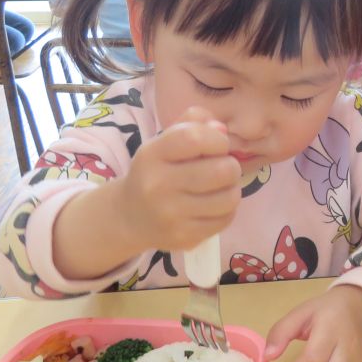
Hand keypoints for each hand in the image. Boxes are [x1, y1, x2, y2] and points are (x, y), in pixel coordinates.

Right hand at [117, 107, 240, 250]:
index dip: (218, 140)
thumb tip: (221, 129)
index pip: (195, 138)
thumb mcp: (165, 141)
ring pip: (229, 198)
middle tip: (223, 168)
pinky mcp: (184, 237)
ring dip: (232, 189)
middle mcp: (157, 185)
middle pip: (222, 171)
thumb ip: (193, 124)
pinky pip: (225, 219)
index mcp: (152, 155)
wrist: (129, 216)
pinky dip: (227, 210)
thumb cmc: (157, 171)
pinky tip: (213, 205)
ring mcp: (170, 214)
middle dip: (231, 166)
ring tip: (221, 187)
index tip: (218, 145)